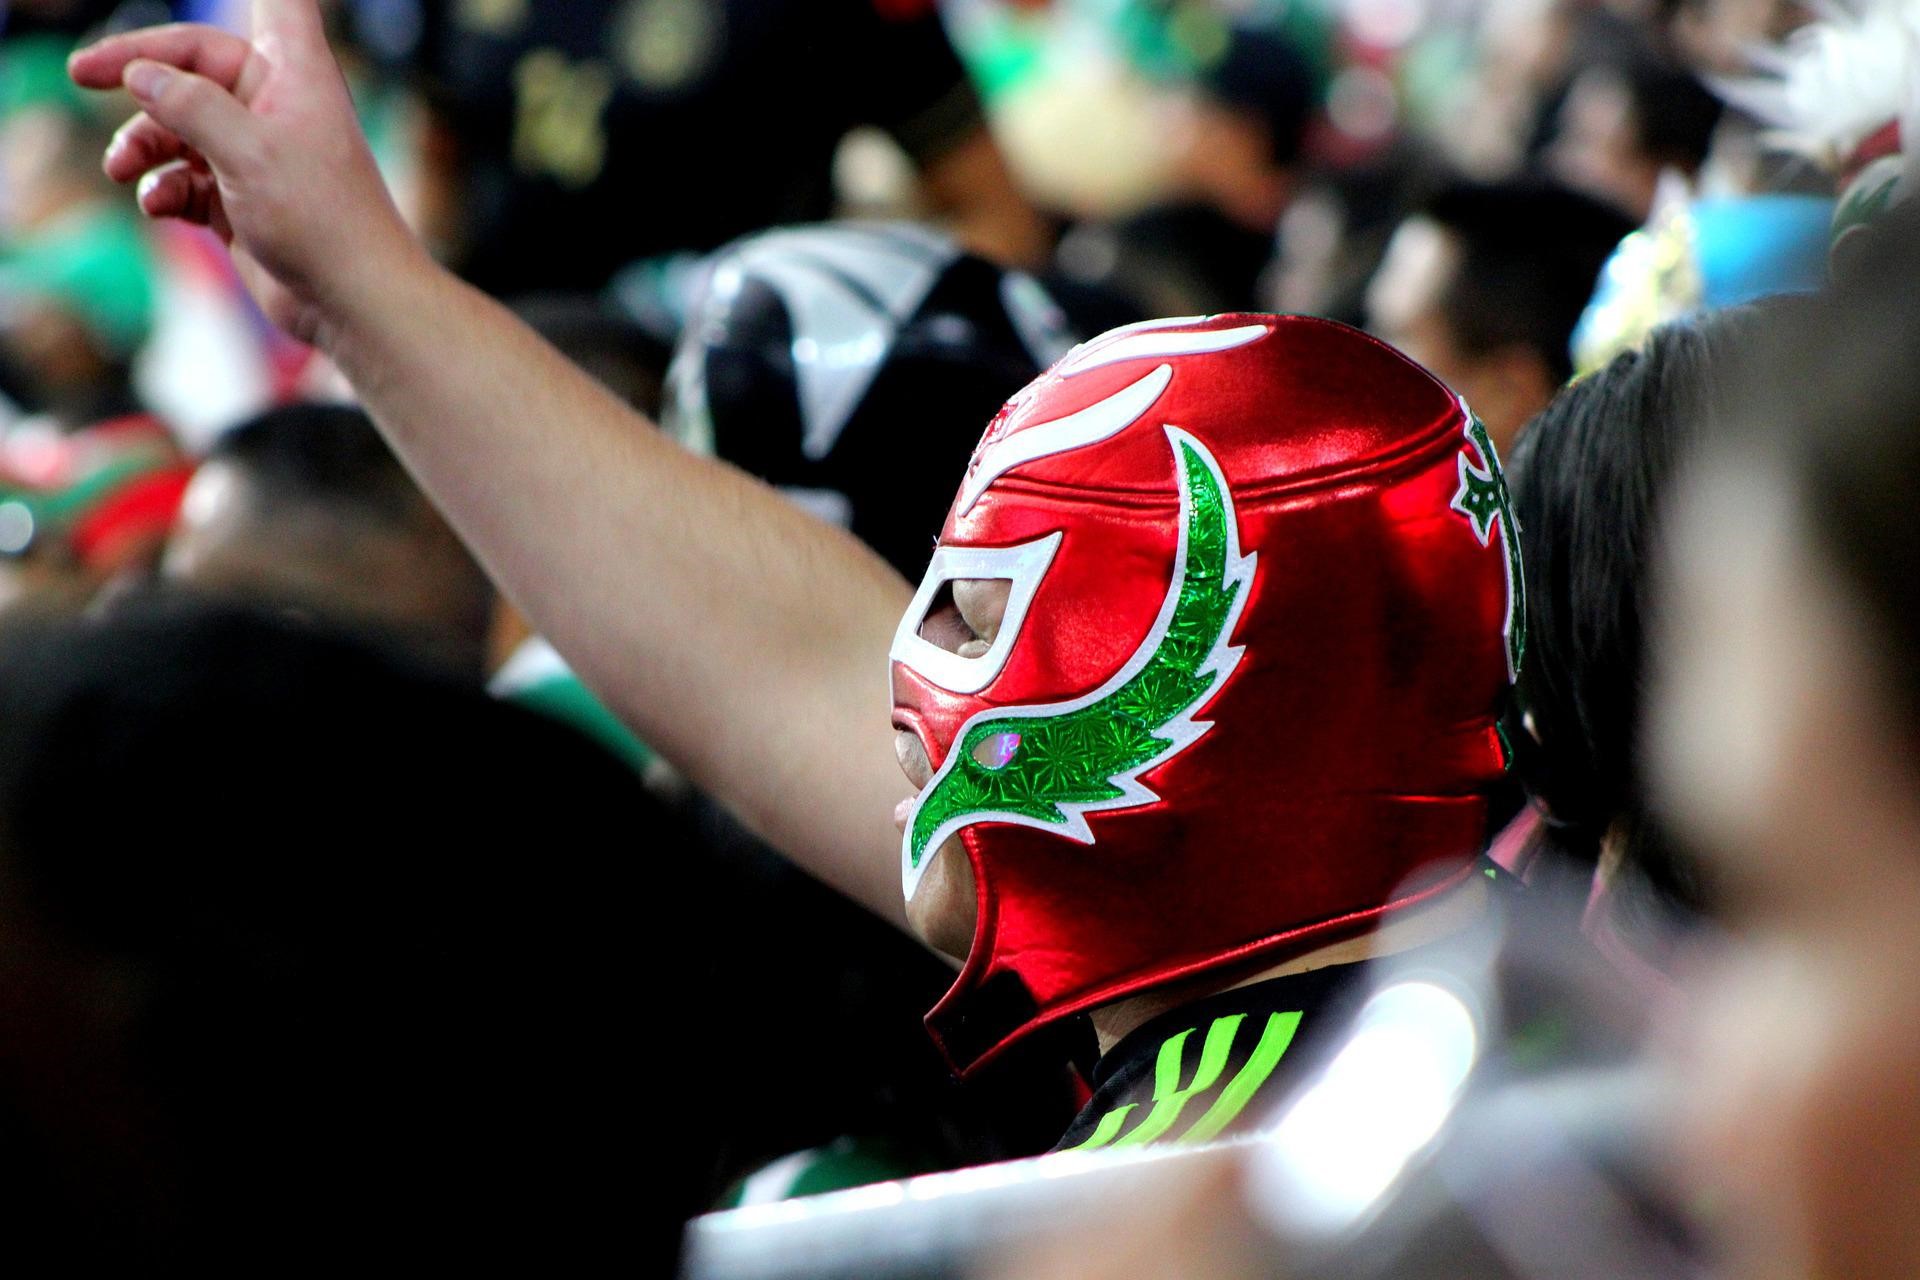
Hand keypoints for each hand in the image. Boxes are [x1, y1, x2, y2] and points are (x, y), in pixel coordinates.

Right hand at [69, 0, 423, 345]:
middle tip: (81, 74)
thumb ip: (189, 104)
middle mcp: (274, 106)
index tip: (196, 5)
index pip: (275, 3)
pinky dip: (164, 188)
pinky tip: (159, 205)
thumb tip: (141, 74)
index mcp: (292, 72)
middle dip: (139, 73)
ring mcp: (256, 155)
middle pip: (191, 66)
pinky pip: (185, 180)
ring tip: (121, 166)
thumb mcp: (248, 149)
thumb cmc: (320, 218)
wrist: (352, 301)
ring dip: (143, 142)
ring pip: (179, 128)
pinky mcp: (241, 201)